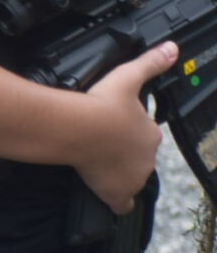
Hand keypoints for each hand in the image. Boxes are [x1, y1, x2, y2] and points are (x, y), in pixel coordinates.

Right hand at [71, 41, 175, 214]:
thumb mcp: (128, 77)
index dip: (128, 133)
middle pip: (137, 158)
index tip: (112, 128)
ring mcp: (132, 177)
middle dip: (123, 154)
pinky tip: (107, 197)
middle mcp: (146, 157)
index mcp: (150, 133)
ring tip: (96, 164)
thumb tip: (172, 48)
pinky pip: (122, 204)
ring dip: (118, 174)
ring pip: (130, 178)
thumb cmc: (101, 104)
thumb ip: (151, 63)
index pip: (145, 136)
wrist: (80, 127)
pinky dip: (116, 202)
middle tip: (100, 146)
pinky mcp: (117, 192)